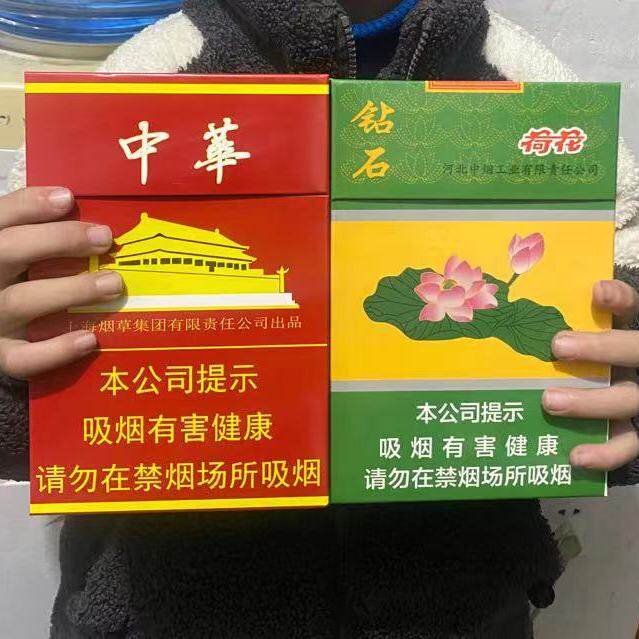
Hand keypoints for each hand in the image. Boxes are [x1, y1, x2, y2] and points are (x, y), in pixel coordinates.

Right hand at [0, 187, 121, 379]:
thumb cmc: (19, 281)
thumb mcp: (22, 252)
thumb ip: (40, 232)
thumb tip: (77, 207)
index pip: (1, 217)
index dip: (31, 205)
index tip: (68, 199)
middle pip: (9, 250)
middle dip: (59, 240)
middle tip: (104, 238)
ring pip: (20, 301)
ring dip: (71, 290)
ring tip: (113, 284)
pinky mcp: (1, 354)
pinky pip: (24, 358)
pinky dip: (56, 350)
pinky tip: (88, 338)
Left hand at [543, 280, 638, 469]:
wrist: (611, 399)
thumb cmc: (580, 363)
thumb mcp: (580, 339)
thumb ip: (562, 325)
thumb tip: (507, 307)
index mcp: (627, 334)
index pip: (633, 307)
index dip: (619, 298)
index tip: (595, 291)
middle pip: (634, 350)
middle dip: (600, 348)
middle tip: (557, 346)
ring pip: (628, 399)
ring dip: (590, 402)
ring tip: (549, 401)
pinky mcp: (637, 431)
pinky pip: (629, 444)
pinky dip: (606, 453)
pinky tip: (575, 457)